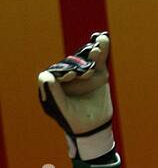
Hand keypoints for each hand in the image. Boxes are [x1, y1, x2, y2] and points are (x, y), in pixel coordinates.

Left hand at [38, 31, 113, 159]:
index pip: (56, 72)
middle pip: (72, 64)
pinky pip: (99, 60)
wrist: (93, 127)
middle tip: (86, 72)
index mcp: (55, 82)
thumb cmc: (73, 120)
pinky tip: (103, 40)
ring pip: (85, 60)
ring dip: (90, 54)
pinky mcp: (97, 73)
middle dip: (79, 65)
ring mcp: (83, 74)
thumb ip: (53, 94)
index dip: (63, 72)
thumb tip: (45, 76)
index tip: (71, 76)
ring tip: (95, 51)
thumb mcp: (62, 110)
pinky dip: (102, 50)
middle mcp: (68, 75)